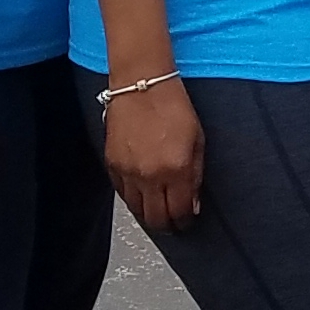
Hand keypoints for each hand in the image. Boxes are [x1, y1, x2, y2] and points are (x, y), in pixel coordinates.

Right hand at [102, 79, 203, 231]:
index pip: (179, 212)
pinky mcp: (111, 164)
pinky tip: (142, 194)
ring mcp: (128, 172)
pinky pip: (122, 193)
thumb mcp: (197, 141)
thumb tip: (192, 204)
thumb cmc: (173, 107)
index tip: (187, 222)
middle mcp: (150, 175)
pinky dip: (132, 198)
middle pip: (156, 218)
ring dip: (148, 214)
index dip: (184, 222)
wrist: (142, 85)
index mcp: (176, 169)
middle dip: (166, 225)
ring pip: (136, 209)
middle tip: (172, 224)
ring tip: (157, 210)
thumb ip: (196, 176)